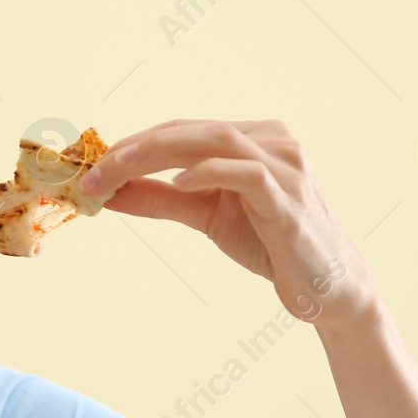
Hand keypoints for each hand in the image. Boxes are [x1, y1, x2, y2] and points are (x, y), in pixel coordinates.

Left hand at [81, 118, 377, 329]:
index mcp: (252, 138)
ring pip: (216, 140)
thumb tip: (108, 192)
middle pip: (192, 130)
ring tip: (118, 170)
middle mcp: (272, 141)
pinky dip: (210, 172)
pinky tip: (179, 182)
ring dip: (158, 153)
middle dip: (136, 148)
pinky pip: (247, 174)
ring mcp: (285, 166)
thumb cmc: (269, 243)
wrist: (326, 287)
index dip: (133, 143)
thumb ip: (160, 199)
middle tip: (93, 171)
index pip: (182, 129)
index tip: (91, 166)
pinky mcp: (290, 199)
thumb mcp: (204, 216)